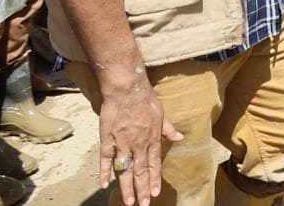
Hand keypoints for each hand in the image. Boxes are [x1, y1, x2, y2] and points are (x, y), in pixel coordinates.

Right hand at [98, 80, 183, 205]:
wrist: (127, 89)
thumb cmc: (145, 99)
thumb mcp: (161, 114)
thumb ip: (168, 129)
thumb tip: (180, 138)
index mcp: (152, 139)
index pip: (154, 164)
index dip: (154, 179)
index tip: (155, 193)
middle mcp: (138, 144)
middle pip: (140, 171)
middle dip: (142, 189)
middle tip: (144, 204)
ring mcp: (122, 143)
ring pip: (124, 169)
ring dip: (126, 187)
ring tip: (129, 202)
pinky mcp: (107, 139)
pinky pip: (105, 159)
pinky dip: (104, 172)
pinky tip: (105, 184)